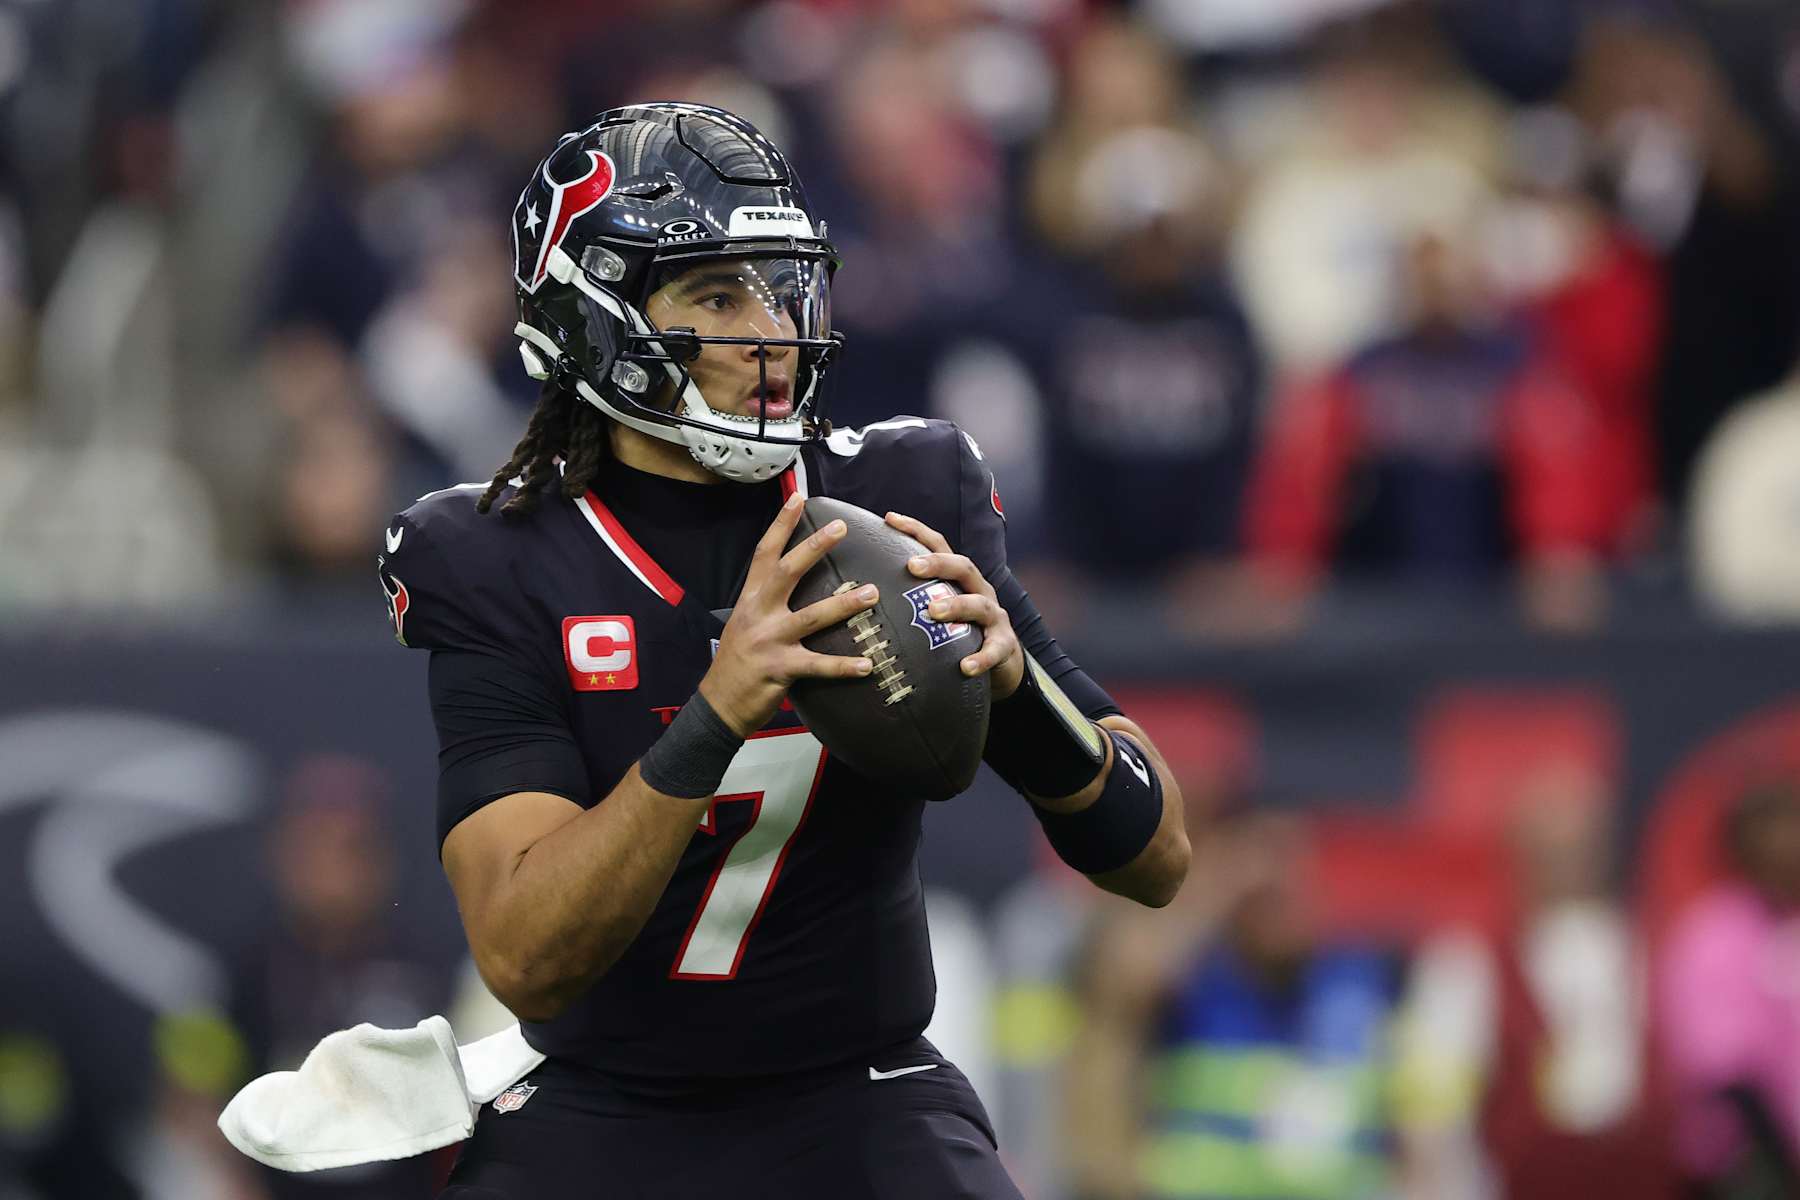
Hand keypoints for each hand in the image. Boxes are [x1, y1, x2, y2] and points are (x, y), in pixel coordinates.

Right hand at [701, 494, 879, 735]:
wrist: (719, 704)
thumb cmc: (738, 662)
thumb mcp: (746, 623)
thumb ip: (769, 602)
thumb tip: (796, 580)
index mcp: (750, 598)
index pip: (765, 553)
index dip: (781, 524)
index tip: (798, 497)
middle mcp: (758, 613)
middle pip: (787, 571)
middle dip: (814, 547)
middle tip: (841, 527)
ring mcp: (769, 640)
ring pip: (811, 616)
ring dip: (844, 605)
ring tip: (872, 593)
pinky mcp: (780, 669)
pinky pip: (818, 665)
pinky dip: (844, 666)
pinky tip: (868, 664)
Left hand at [884, 511, 1022, 699]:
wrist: (1003, 662)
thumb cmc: (961, 632)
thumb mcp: (940, 609)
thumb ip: (913, 598)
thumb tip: (862, 590)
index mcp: (960, 579)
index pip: (940, 546)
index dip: (917, 530)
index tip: (890, 519)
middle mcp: (979, 591)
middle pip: (963, 568)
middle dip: (938, 564)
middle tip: (912, 566)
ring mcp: (994, 617)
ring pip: (979, 605)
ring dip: (956, 605)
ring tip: (933, 612)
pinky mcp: (1004, 645)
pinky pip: (995, 650)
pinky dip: (981, 657)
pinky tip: (966, 666)